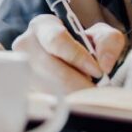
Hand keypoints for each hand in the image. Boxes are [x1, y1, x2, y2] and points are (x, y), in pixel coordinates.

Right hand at [11, 14, 126, 92]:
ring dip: (73, 95)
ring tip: (87, 94)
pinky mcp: (26, 91)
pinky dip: (65, 105)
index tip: (97, 71)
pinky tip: (76, 102)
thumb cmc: (86, 47)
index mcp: (43, 26)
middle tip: (96, 90)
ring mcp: (22, 70)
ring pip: (49, 89)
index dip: (78, 57)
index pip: (57, 40)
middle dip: (78, 82)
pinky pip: (46, 101)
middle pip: (51, 68)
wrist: (73, 64)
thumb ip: (108, 42)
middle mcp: (26, 46)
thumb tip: (104, 64)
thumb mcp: (102, 36)